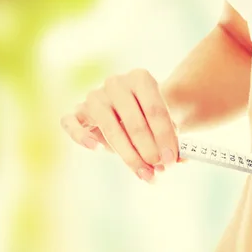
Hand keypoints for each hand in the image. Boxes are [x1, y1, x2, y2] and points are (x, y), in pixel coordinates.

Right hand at [60, 68, 180, 182]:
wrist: (132, 108)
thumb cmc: (150, 117)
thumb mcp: (166, 123)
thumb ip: (173, 139)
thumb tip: (180, 159)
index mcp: (140, 78)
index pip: (155, 109)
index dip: (165, 137)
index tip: (172, 159)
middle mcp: (116, 83)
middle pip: (134, 121)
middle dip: (148, 150)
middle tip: (160, 169)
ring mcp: (94, 96)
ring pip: (109, 128)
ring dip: (128, 155)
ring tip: (143, 173)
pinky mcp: (77, 111)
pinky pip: (72, 123)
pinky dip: (81, 136)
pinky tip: (95, 149)